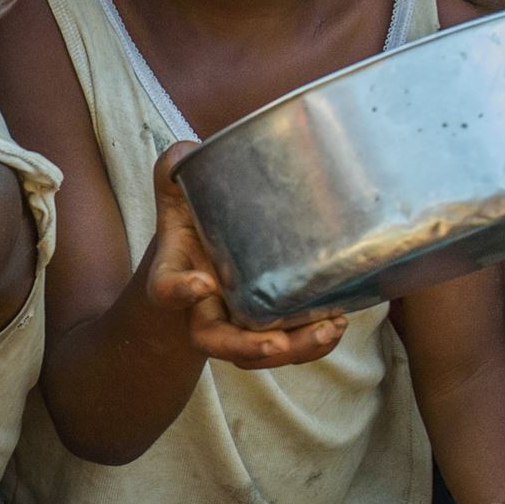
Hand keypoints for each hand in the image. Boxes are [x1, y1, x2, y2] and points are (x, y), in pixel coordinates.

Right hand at [142, 146, 349, 369]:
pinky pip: (286, 345)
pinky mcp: (266, 324)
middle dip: (247, 345)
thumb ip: (177, 167)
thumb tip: (191, 151)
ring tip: (328, 328)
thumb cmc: (191, 214)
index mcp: (176, 270)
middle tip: (277, 341)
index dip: (180, 291)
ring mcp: (234, 320)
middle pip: (214, 340)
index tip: (203, 284)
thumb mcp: (178, 187)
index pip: (166, 289)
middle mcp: (201, 306)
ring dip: (294, 349)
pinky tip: (338, 322)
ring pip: (255, 352)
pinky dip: (313, 340)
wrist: (200, 248)